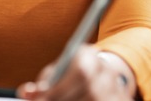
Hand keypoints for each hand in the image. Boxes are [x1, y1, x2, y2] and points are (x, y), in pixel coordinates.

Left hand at [16, 45, 134, 100]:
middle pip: (91, 91)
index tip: (42, 100)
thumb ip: (41, 84)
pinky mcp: (123, 99)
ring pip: (97, 100)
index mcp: (88, 55)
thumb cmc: (67, 76)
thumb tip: (28, 93)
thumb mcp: (53, 75)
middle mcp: (107, 69)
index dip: (60, 90)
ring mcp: (118, 87)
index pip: (81, 72)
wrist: (95, 77)